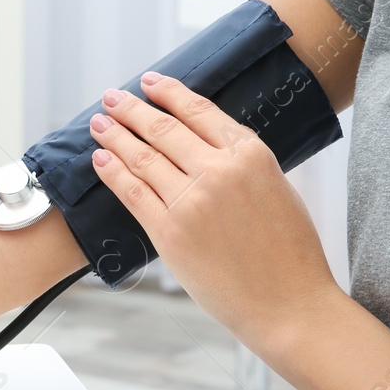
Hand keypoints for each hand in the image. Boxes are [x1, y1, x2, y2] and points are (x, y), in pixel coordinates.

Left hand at [86, 73, 340, 352]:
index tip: (149, 82)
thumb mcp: (278, 190)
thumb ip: (243, 165)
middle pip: (163, 128)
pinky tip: (100, 159)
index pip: (198, 110)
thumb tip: (208, 148)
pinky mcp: (170, 232)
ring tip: (98, 123)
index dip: (168, 92)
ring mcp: (191, 200)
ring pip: (142, 156)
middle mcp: (219, 170)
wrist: (290, 306)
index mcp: (251, 155)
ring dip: (115, 135)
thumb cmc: (291, 255)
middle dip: (132, 109)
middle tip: (111, 97)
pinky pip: (132, 191)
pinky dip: (112, 171)